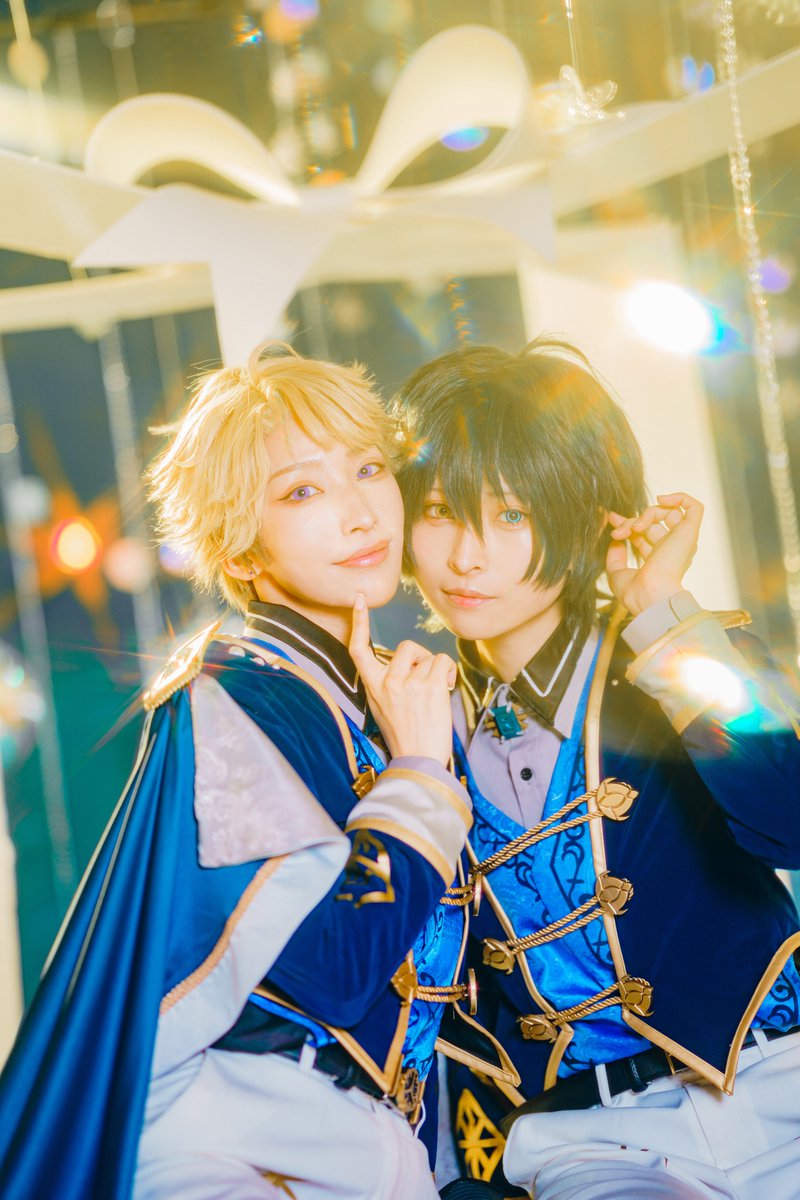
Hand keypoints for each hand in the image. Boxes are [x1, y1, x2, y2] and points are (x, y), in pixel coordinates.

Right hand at [349, 594, 456, 766]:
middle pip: (407, 647)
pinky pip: (443, 662)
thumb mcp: (383, 707)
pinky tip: (443, 691)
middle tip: (425, 683)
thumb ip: (389, 682)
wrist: (418, 760)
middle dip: (421, 659)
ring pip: (429, 656)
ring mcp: (408, 683)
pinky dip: (448, 674)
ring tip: (433, 695)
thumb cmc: (406, 736)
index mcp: (373, 686)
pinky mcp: (429, 686)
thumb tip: (408, 663)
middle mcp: (387, 681)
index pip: (359, 648)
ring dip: (436, 671)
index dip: (359, 622)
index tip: (360, 600)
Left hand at [605, 492, 702, 616]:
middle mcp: (672, 549)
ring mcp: (681, 540)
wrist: (649, 594)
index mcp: (659, 559)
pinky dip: (679, 497)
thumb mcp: (617, 573)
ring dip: (645, 514)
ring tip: (633, 528)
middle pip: (652, 523)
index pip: (644, 533)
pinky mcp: (689, 532)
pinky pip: (694, 507)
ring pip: (666, 513)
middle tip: (617, 529)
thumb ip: (615, 556)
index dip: (627, 523)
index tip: (611, 519)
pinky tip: (661, 500)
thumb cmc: (634, 591)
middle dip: (630, 521)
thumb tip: (616, 540)